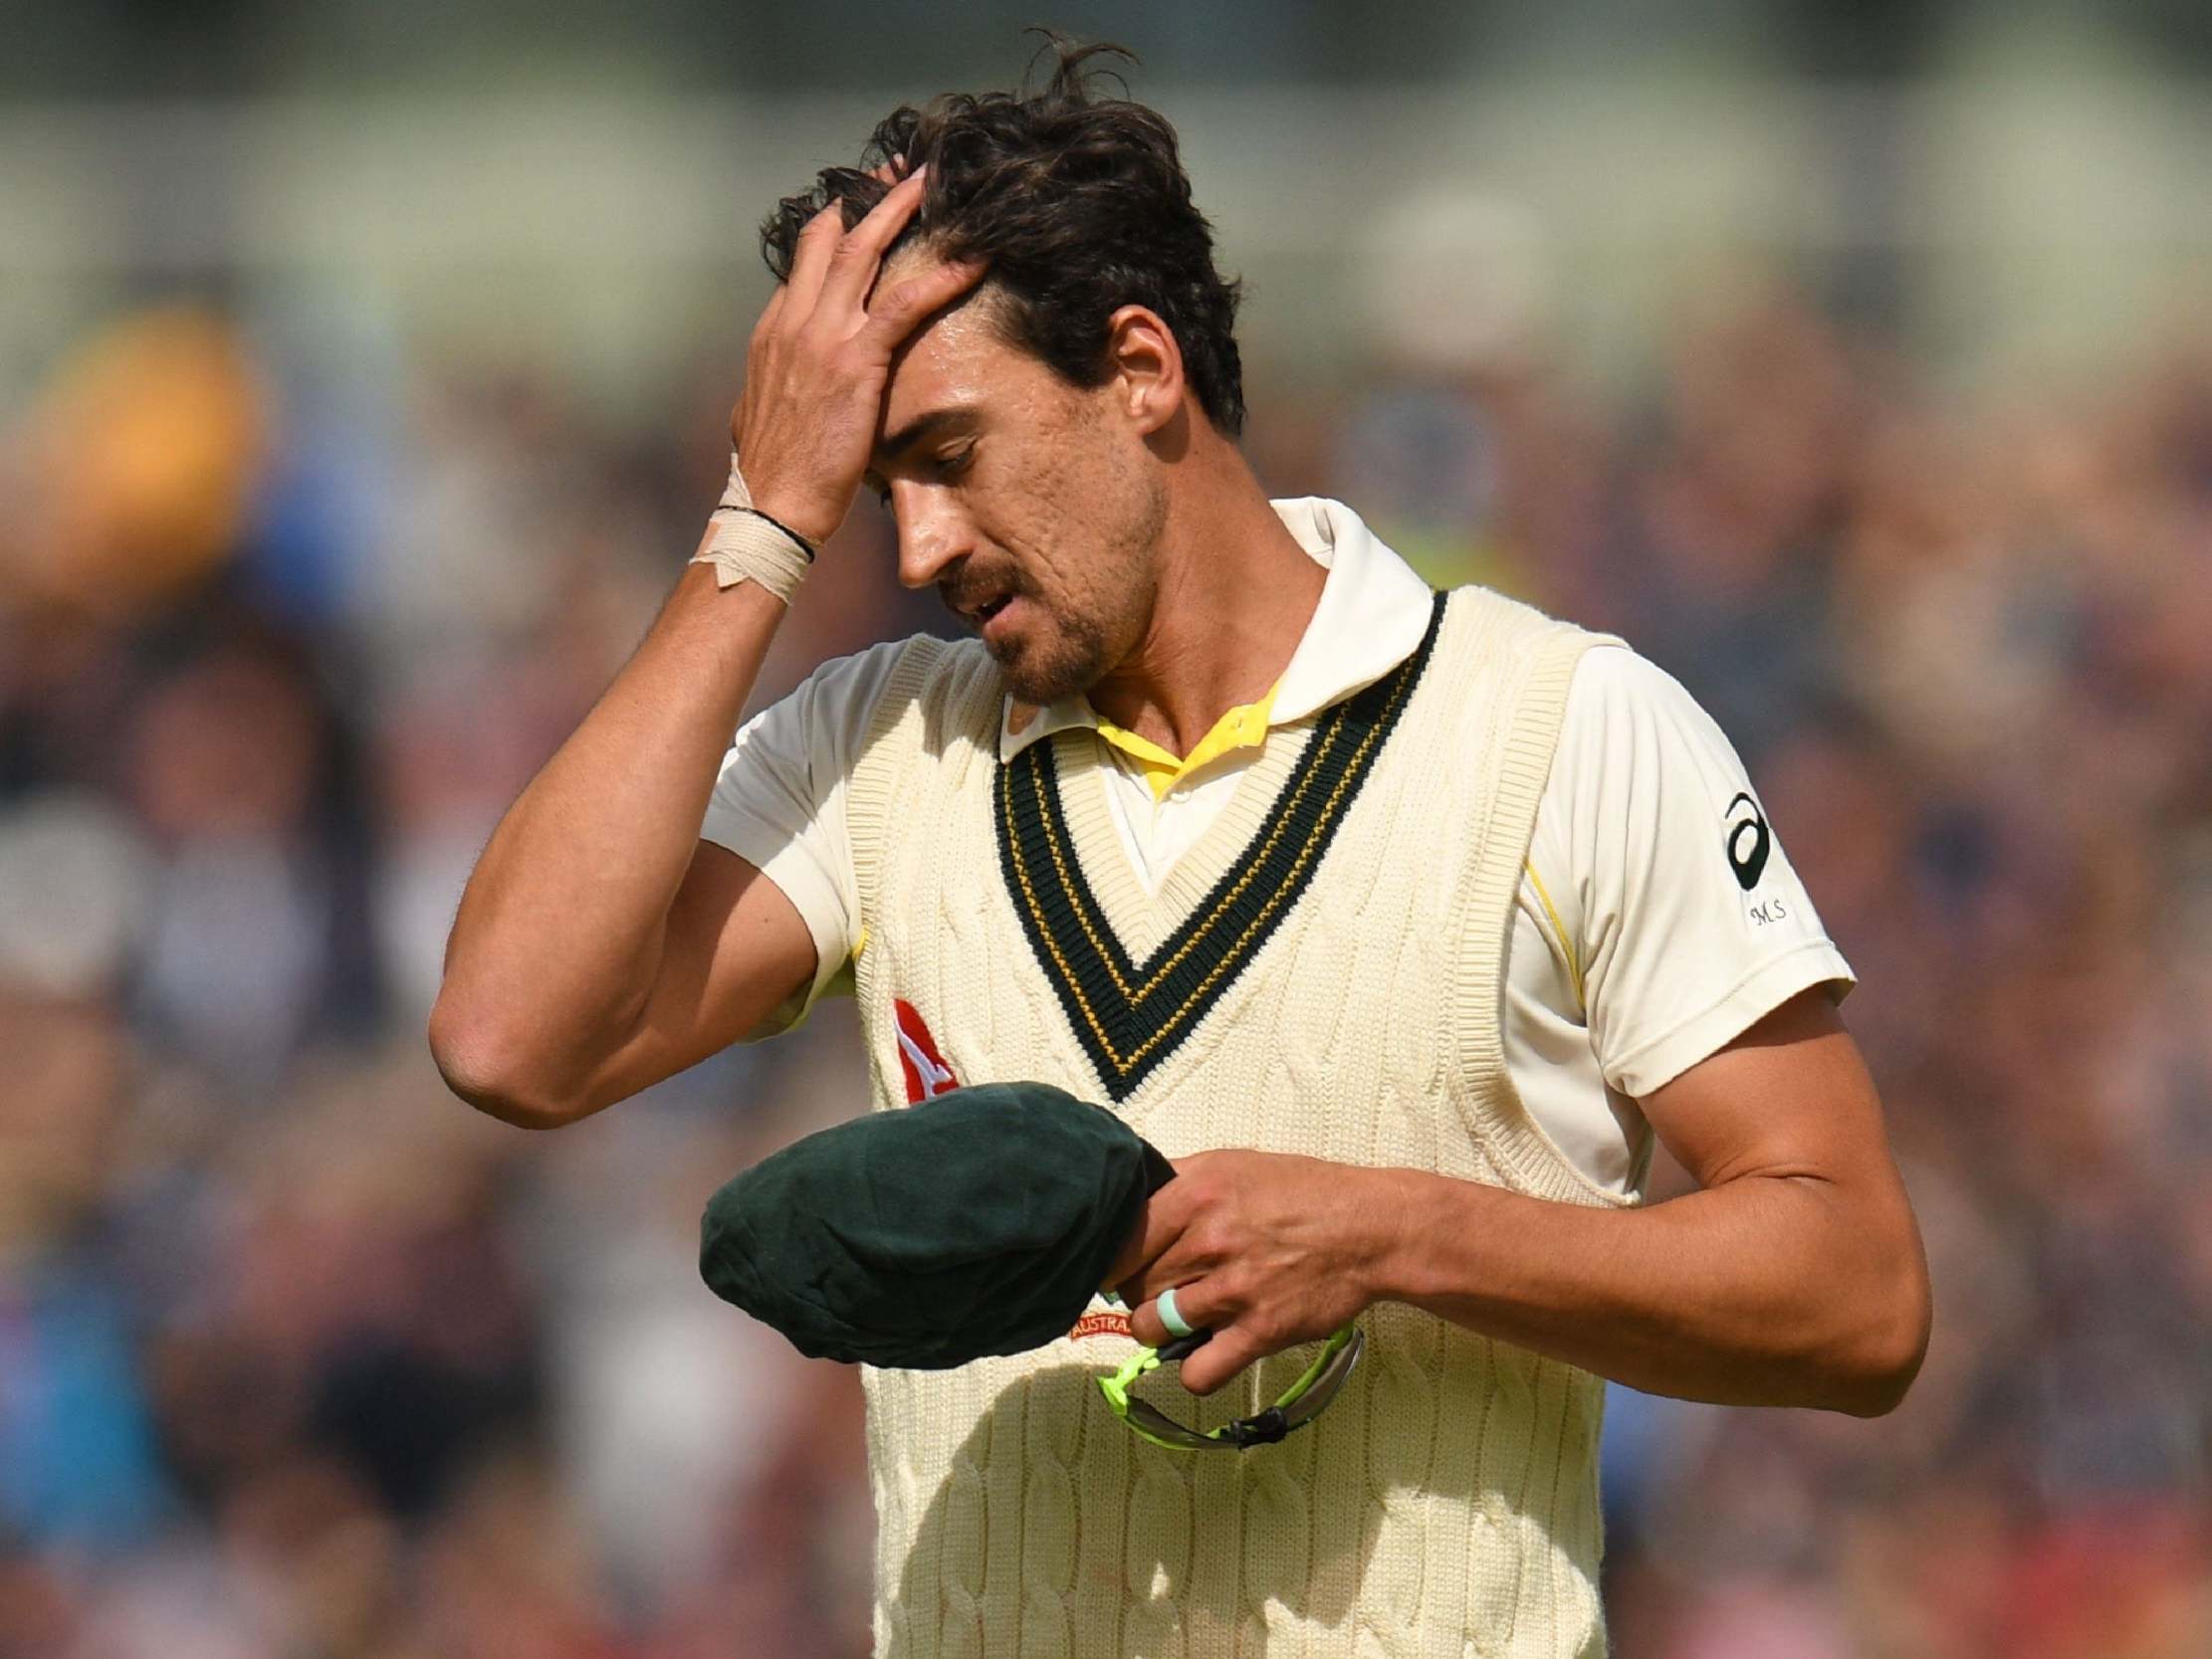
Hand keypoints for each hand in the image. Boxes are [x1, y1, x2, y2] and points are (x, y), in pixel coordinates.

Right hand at [730, 165, 986, 546]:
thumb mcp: (761, 415)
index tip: (857, 208)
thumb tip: (782, 386)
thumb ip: (777, 385)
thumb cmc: (772, 475)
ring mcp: (822, 337)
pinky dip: (941, 276)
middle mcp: (794, 322)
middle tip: (897, 173)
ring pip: (863, 253)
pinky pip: (904, 304)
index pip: (806, 265)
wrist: (770, 506)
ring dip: (899, 211)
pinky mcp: (854, 361)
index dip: (834, 230)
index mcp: (774, 333)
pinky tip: (972, 259)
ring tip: (931, 184)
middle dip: (866, 200)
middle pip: (829, 239)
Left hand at [1115, 1150, 1395, 1394]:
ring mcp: (1234, 1289)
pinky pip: (1199, 1372)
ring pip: (1152, 1328)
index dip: (1113, 1261)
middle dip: (1140, 1292)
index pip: (1120, 1241)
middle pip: (1134, 1285)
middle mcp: (1209, 1240)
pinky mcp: (1259, 1332)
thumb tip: (1127, 1199)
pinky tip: (1207, 1352)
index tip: (1120, 1269)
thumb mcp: (1233, 1164)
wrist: (1370, 1228)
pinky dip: (1195, 1370)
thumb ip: (1178, 1180)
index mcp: (1197, 1192)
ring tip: (1179, 1320)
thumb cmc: (1301, 1192)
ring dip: (1159, 1330)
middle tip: (1161, 1290)